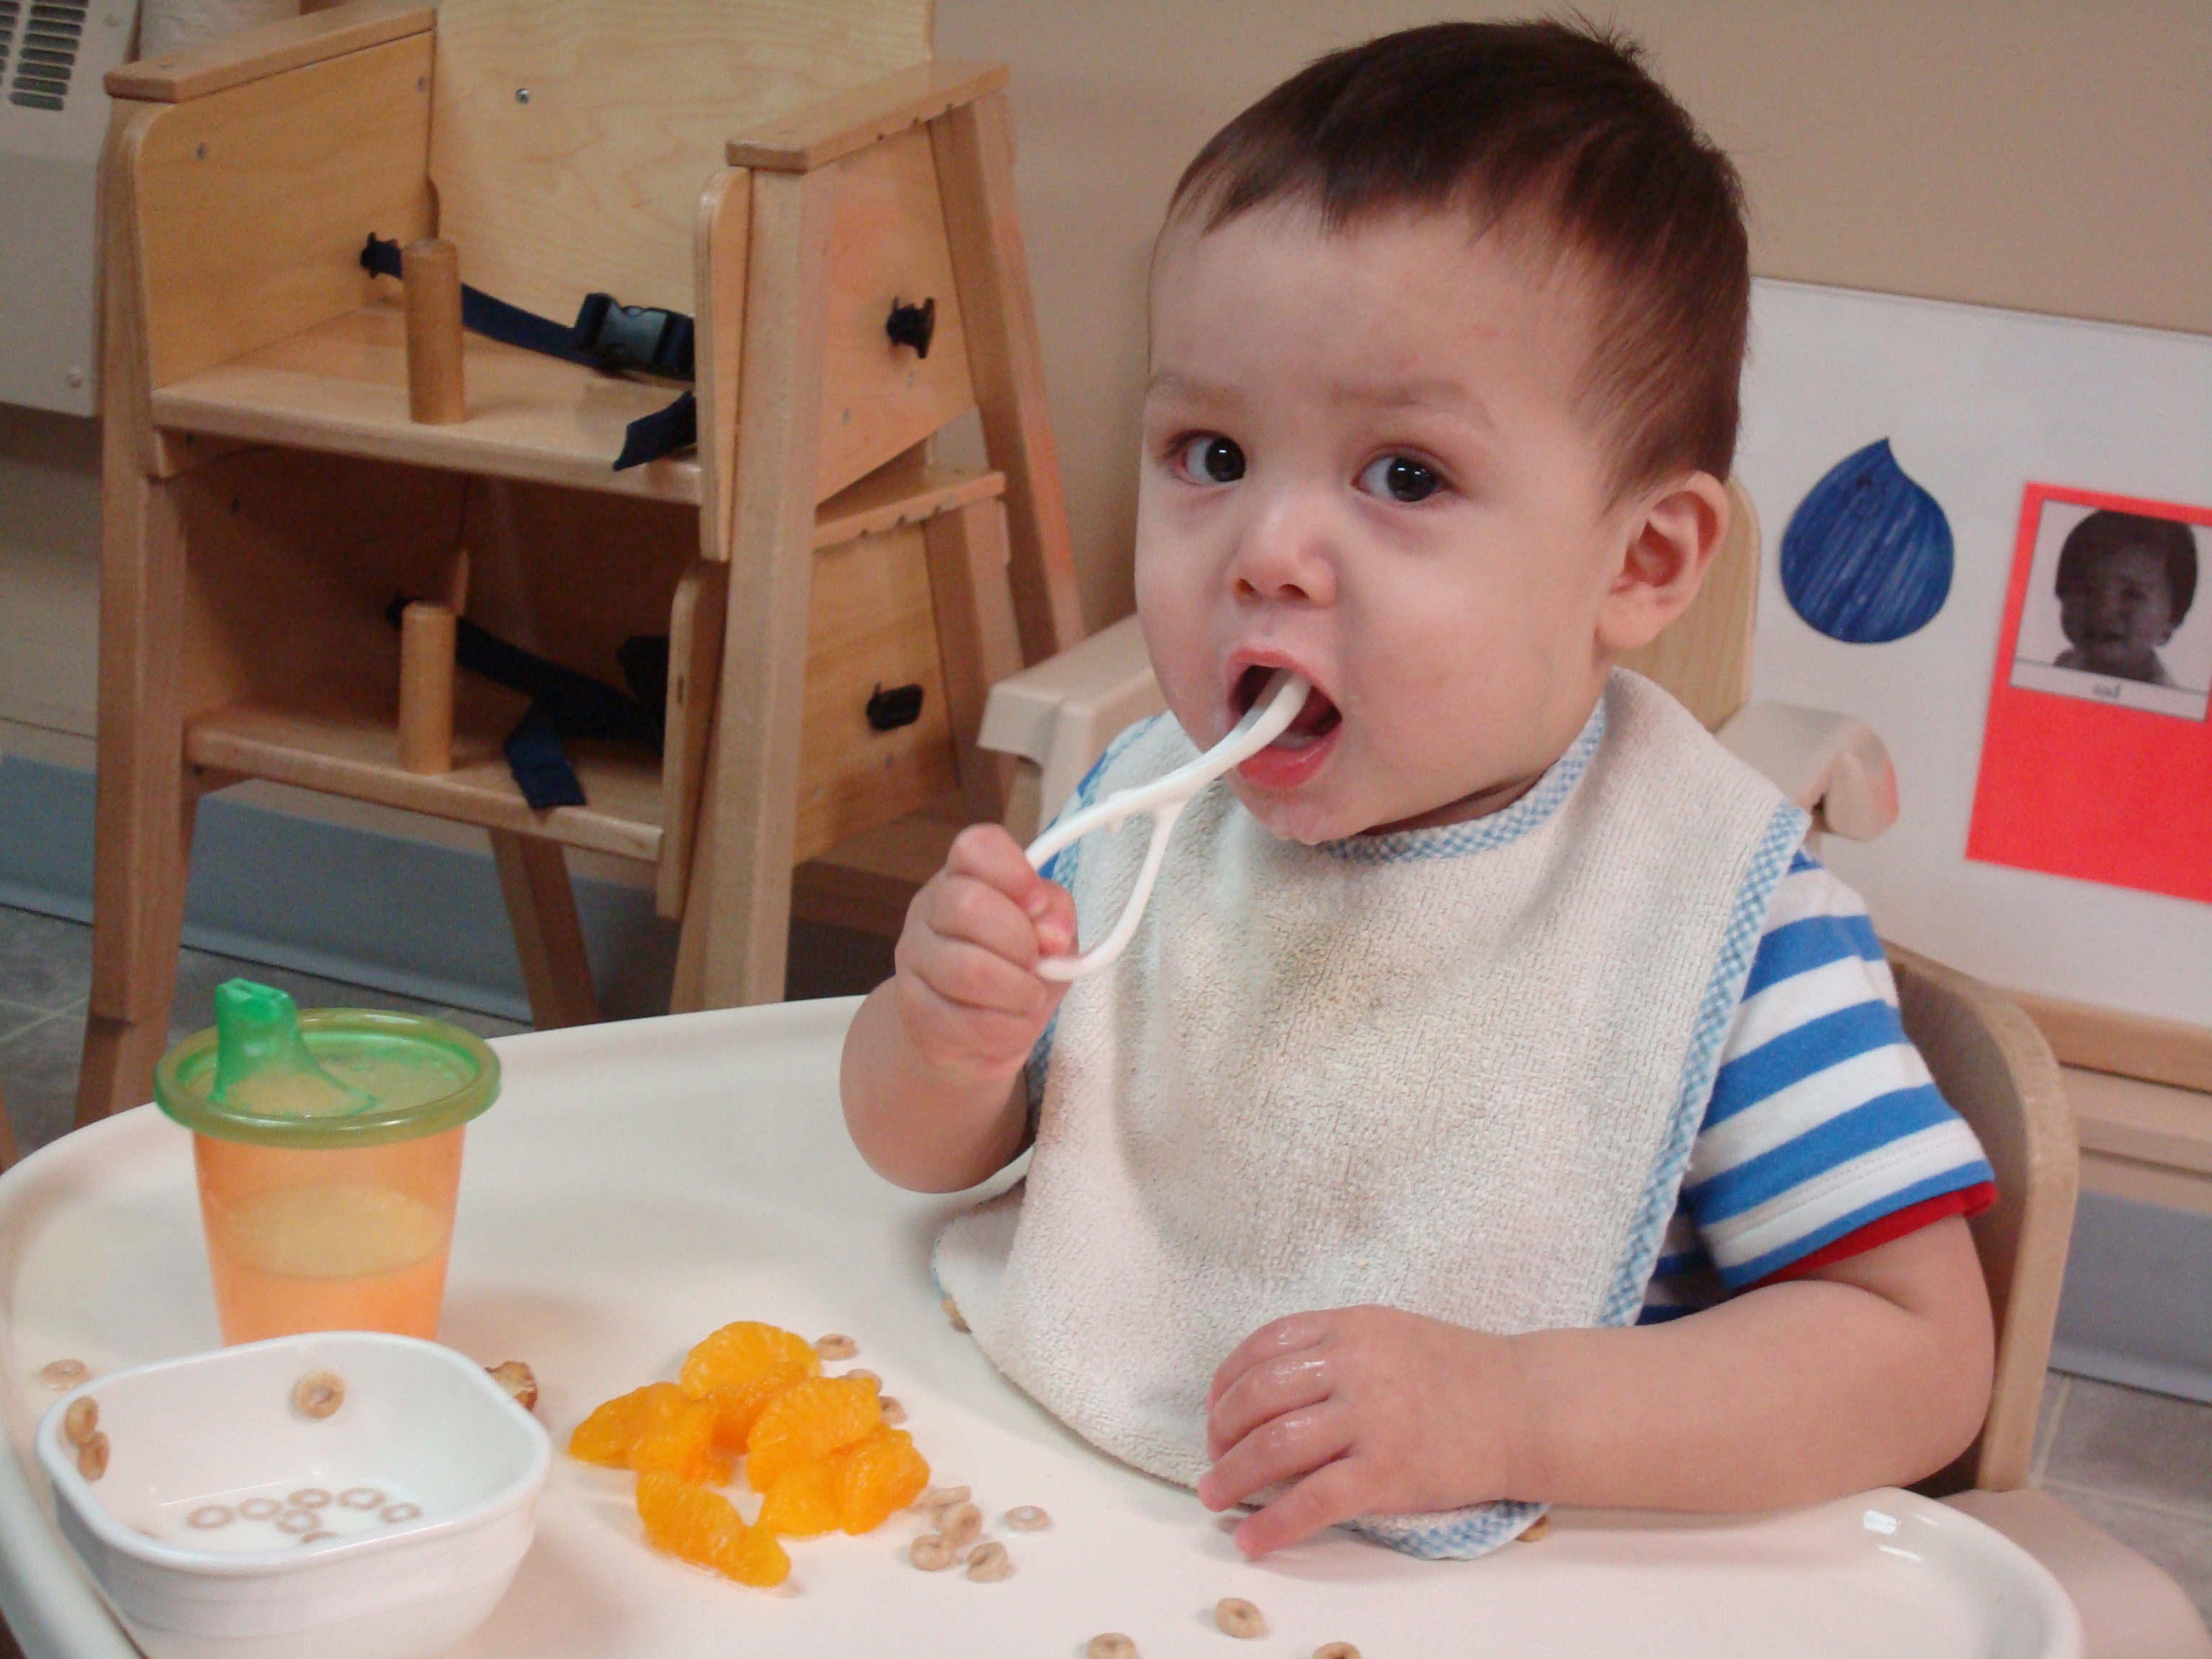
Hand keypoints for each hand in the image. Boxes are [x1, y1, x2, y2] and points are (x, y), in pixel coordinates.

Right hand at [892, 824, 1077, 1086]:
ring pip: (967, 971)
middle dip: (1020, 942)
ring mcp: (914, 959)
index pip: (976, 847)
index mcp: (966, 875)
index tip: (1037, 902)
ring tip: (1030, 999)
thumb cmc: (1017, 965)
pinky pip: (964, 1023)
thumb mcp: (1051, 932)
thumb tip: (1050, 932)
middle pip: (967, 906)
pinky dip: (1006, 1030)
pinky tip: (1013, 1026)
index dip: (1012, 870)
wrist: (976, 1031)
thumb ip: (1057, 916)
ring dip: (1018, 992)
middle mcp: (929, 908)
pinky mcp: (913, 1011)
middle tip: (1037, 963)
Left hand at [1199, 1306, 1526, 1554]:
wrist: (1526, 1405)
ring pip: (1273, 1447)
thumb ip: (1334, 1347)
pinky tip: (1252, 1541)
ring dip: (1230, 1477)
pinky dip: (1273, 1525)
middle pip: (1256, 1396)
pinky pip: (1313, 1501)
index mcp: (1349, 1326)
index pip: (1262, 1347)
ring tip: (1215, 1497)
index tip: (1216, 1411)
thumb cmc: (1459, 1371)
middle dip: (1220, 1432)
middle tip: (1213, 1458)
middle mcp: (1352, 1365)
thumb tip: (1267, 1385)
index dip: (1226, 1383)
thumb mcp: (1389, 1332)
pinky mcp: (1388, 1471)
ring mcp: (1370, 1418)